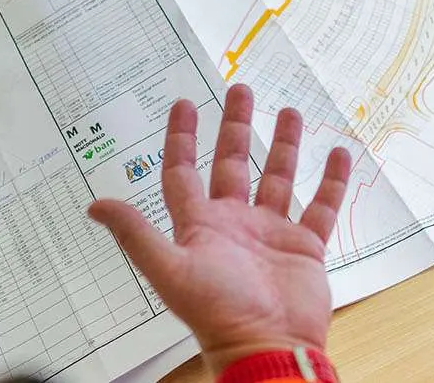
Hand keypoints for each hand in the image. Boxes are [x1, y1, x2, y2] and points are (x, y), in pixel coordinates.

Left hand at [87, 84, 352, 373]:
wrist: (268, 343)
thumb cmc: (216, 311)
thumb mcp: (169, 268)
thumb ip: (136, 234)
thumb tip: (94, 205)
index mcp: (200, 226)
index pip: (183, 173)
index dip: (181, 138)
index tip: (184, 104)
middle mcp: (234, 224)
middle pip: (233, 164)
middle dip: (236, 126)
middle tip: (240, 90)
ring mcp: (271, 234)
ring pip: (278, 178)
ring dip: (284, 145)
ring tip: (291, 111)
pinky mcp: (305, 247)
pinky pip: (321, 206)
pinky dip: (331, 181)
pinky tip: (339, 154)